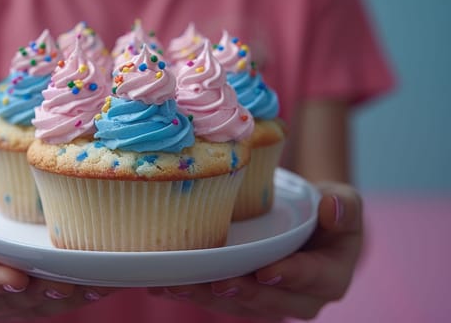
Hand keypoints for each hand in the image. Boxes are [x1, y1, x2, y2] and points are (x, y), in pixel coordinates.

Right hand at [0, 184, 114, 321]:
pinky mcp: (26, 299)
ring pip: (37, 307)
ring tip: (95, 286)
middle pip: (10, 301)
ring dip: (67, 298)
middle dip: (40, 293)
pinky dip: (77, 295)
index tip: (16, 277)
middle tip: (67, 282)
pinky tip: (103, 285)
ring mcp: (3, 303)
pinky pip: (52, 302)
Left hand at [149, 182, 362, 320]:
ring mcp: (269, 301)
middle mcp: (300, 298)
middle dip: (242, 293)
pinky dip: (192, 291)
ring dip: (207, 297)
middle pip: (271, 301)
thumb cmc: (327, 212)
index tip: (266, 270)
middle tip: (217, 282)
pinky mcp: (243, 297)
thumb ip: (345, 206)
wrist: (307, 222)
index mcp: (330, 277)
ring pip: (238, 306)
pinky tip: (164, 283)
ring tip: (179, 285)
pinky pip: (218, 299)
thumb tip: (331, 208)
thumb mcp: (345, 202)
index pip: (312, 279)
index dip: (290, 276)